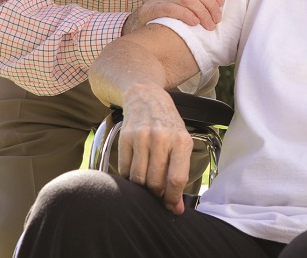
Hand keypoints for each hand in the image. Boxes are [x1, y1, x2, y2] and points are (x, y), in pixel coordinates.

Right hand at [117, 85, 192, 214]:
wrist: (146, 97)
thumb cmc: (168, 124)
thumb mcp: (181, 142)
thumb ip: (180, 172)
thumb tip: (175, 206)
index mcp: (181, 141)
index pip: (176, 179)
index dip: (173, 199)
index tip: (172, 208)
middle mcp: (161, 139)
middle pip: (155, 182)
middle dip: (156, 194)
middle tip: (157, 194)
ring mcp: (142, 138)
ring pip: (139, 179)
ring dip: (141, 188)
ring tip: (146, 183)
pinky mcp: (125, 138)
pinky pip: (125, 170)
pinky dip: (129, 178)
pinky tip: (135, 173)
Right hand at [124, 0, 224, 34]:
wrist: (138, 24)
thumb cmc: (166, 15)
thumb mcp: (180, 1)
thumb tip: (219, 6)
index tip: (221, 3)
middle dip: (210, 4)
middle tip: (217, 19)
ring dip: (202, 12)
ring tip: (209, 25)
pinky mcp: (151, 9)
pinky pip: (170, 8)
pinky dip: (186, 15)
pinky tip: (194, 23)